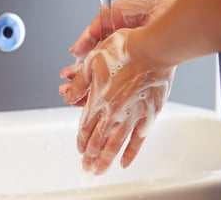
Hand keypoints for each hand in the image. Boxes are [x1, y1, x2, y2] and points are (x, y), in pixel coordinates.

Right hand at [60, 0, 185, 103]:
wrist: (166, 4)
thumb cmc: (144, 2)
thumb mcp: (109, 15)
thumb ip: (91, 33)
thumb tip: (75, 51)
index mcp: (114, 40)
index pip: (91, 60)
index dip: (78, 69)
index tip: (67, 76)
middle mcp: (123, 54)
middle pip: (98, 74)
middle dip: (81, 84)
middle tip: (68, 92)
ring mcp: (134, 63)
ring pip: (110, 83)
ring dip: (92, 92)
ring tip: (77, 98)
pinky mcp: (147, 69)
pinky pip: (127, 87)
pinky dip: (112, 93)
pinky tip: (98, 98)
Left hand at [61, 29, 175, 173]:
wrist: (152, 49)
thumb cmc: (124, 50)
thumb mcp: (91, 61)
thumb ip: (80, 83)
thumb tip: (68, 96)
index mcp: (97, 99)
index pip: (85, 127)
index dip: (81, 140)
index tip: (79, 150)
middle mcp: (113, 112)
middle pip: (98, 141)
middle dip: (90, 157)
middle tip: (87, 168)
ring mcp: (131, 116)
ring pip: (115, 145)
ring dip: (106, 160)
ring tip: (100, 171)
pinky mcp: (148, 116)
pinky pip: (138, 140)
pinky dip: (131, 153)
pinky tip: (125, 162)